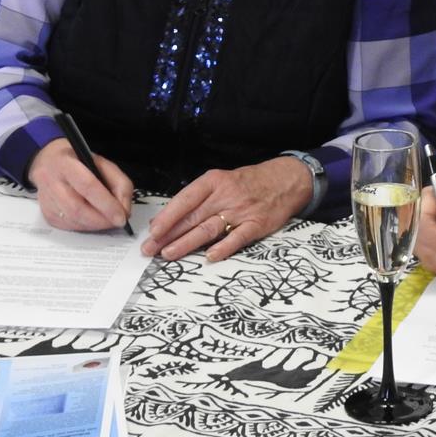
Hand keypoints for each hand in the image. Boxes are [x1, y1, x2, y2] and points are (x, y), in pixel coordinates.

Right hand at [28, 139, 134, 232]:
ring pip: (72, 220)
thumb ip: (119, 183)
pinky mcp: (45, 212)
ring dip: (95, 225)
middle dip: (101, 220)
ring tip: (107, 221)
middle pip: (77, 208)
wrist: (48, 161)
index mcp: (66, 163)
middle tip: (117, 222)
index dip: (107, 204)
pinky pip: (67, 226)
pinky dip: (85, 227)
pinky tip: (92, 220)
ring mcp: (45, 198)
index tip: (122, 217)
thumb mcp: (103, 163)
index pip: (88, 186)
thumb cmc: (79, 162)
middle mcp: (50, 181)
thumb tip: (124, 210)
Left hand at [141, 157, 310, 262]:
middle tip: (151, 249)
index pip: (185, 200)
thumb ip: (199, 199)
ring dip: (187, 243)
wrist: (285, 180)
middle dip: (169, 235)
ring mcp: (241, 211)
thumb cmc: (249, 182)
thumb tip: (170, 219)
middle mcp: (226, 195)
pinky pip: (237, 238)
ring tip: (169, 254)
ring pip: (208, 229)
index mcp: (214, 182)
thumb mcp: (222, 181)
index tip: (152, 231)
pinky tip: (210, 256)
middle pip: (192, 217)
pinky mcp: (256, 224)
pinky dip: (224, 247)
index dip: (167, 216)